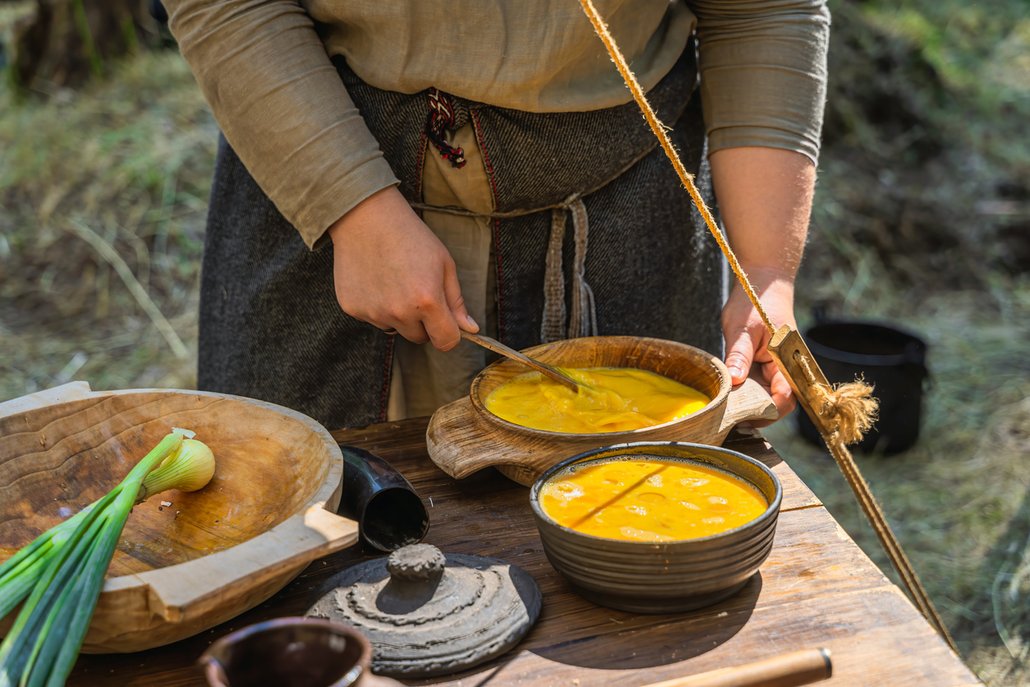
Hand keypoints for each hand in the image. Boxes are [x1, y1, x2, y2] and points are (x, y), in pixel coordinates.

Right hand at [328, 187, 477, 349]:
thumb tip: (470, 330)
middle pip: (419, 338)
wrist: (366, 217)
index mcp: (428, 301)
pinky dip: (376, 306)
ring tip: (394, 281)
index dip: (449, 334)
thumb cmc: (411, 237)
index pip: (446, 342)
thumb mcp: (444, 264)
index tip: (445, 322)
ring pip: (395, 328)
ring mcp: (374, 312)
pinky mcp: (353, 309)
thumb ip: (457, 301)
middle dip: (423, 323)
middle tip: (416, 290)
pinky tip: (376, 279)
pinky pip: (373, 319)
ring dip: (398, 315)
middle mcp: (400, 312)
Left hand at [721, 268, 796, 421]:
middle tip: (730, 420)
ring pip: (765, 394)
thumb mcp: (743, 328)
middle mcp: (784, 366)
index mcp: (788, 359)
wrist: (763, 279)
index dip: (769, 411)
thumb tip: (735, 381)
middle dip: (757, 412)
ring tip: (726, 411)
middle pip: (776, 400)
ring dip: (749, 403)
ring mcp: (773, 365)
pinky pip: (756, 383)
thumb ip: (739, 355)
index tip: (745, 417)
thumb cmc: (756, 300)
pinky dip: (744, 391)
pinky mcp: (762, 363)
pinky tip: (728, 396)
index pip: (786, 397)